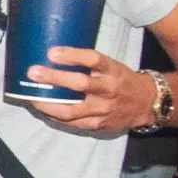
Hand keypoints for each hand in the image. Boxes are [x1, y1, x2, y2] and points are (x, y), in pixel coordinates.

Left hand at [27, 47, 156, 131]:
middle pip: (80, 84)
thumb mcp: (110, 66)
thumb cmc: (120, 79)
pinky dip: (55, 117)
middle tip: (32, 73)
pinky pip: (72, 123)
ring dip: (48, 104)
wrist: (146, 103)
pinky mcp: (98, 125)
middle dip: (53, 78)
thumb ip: (88, 63)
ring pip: (71, 110)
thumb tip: (53, 55)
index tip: (51, 52)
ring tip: (31, 97)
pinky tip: (43, 110)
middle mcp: (108, 89)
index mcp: (112, 70)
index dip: (72, 55)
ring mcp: (103, 110)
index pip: (93, 59)